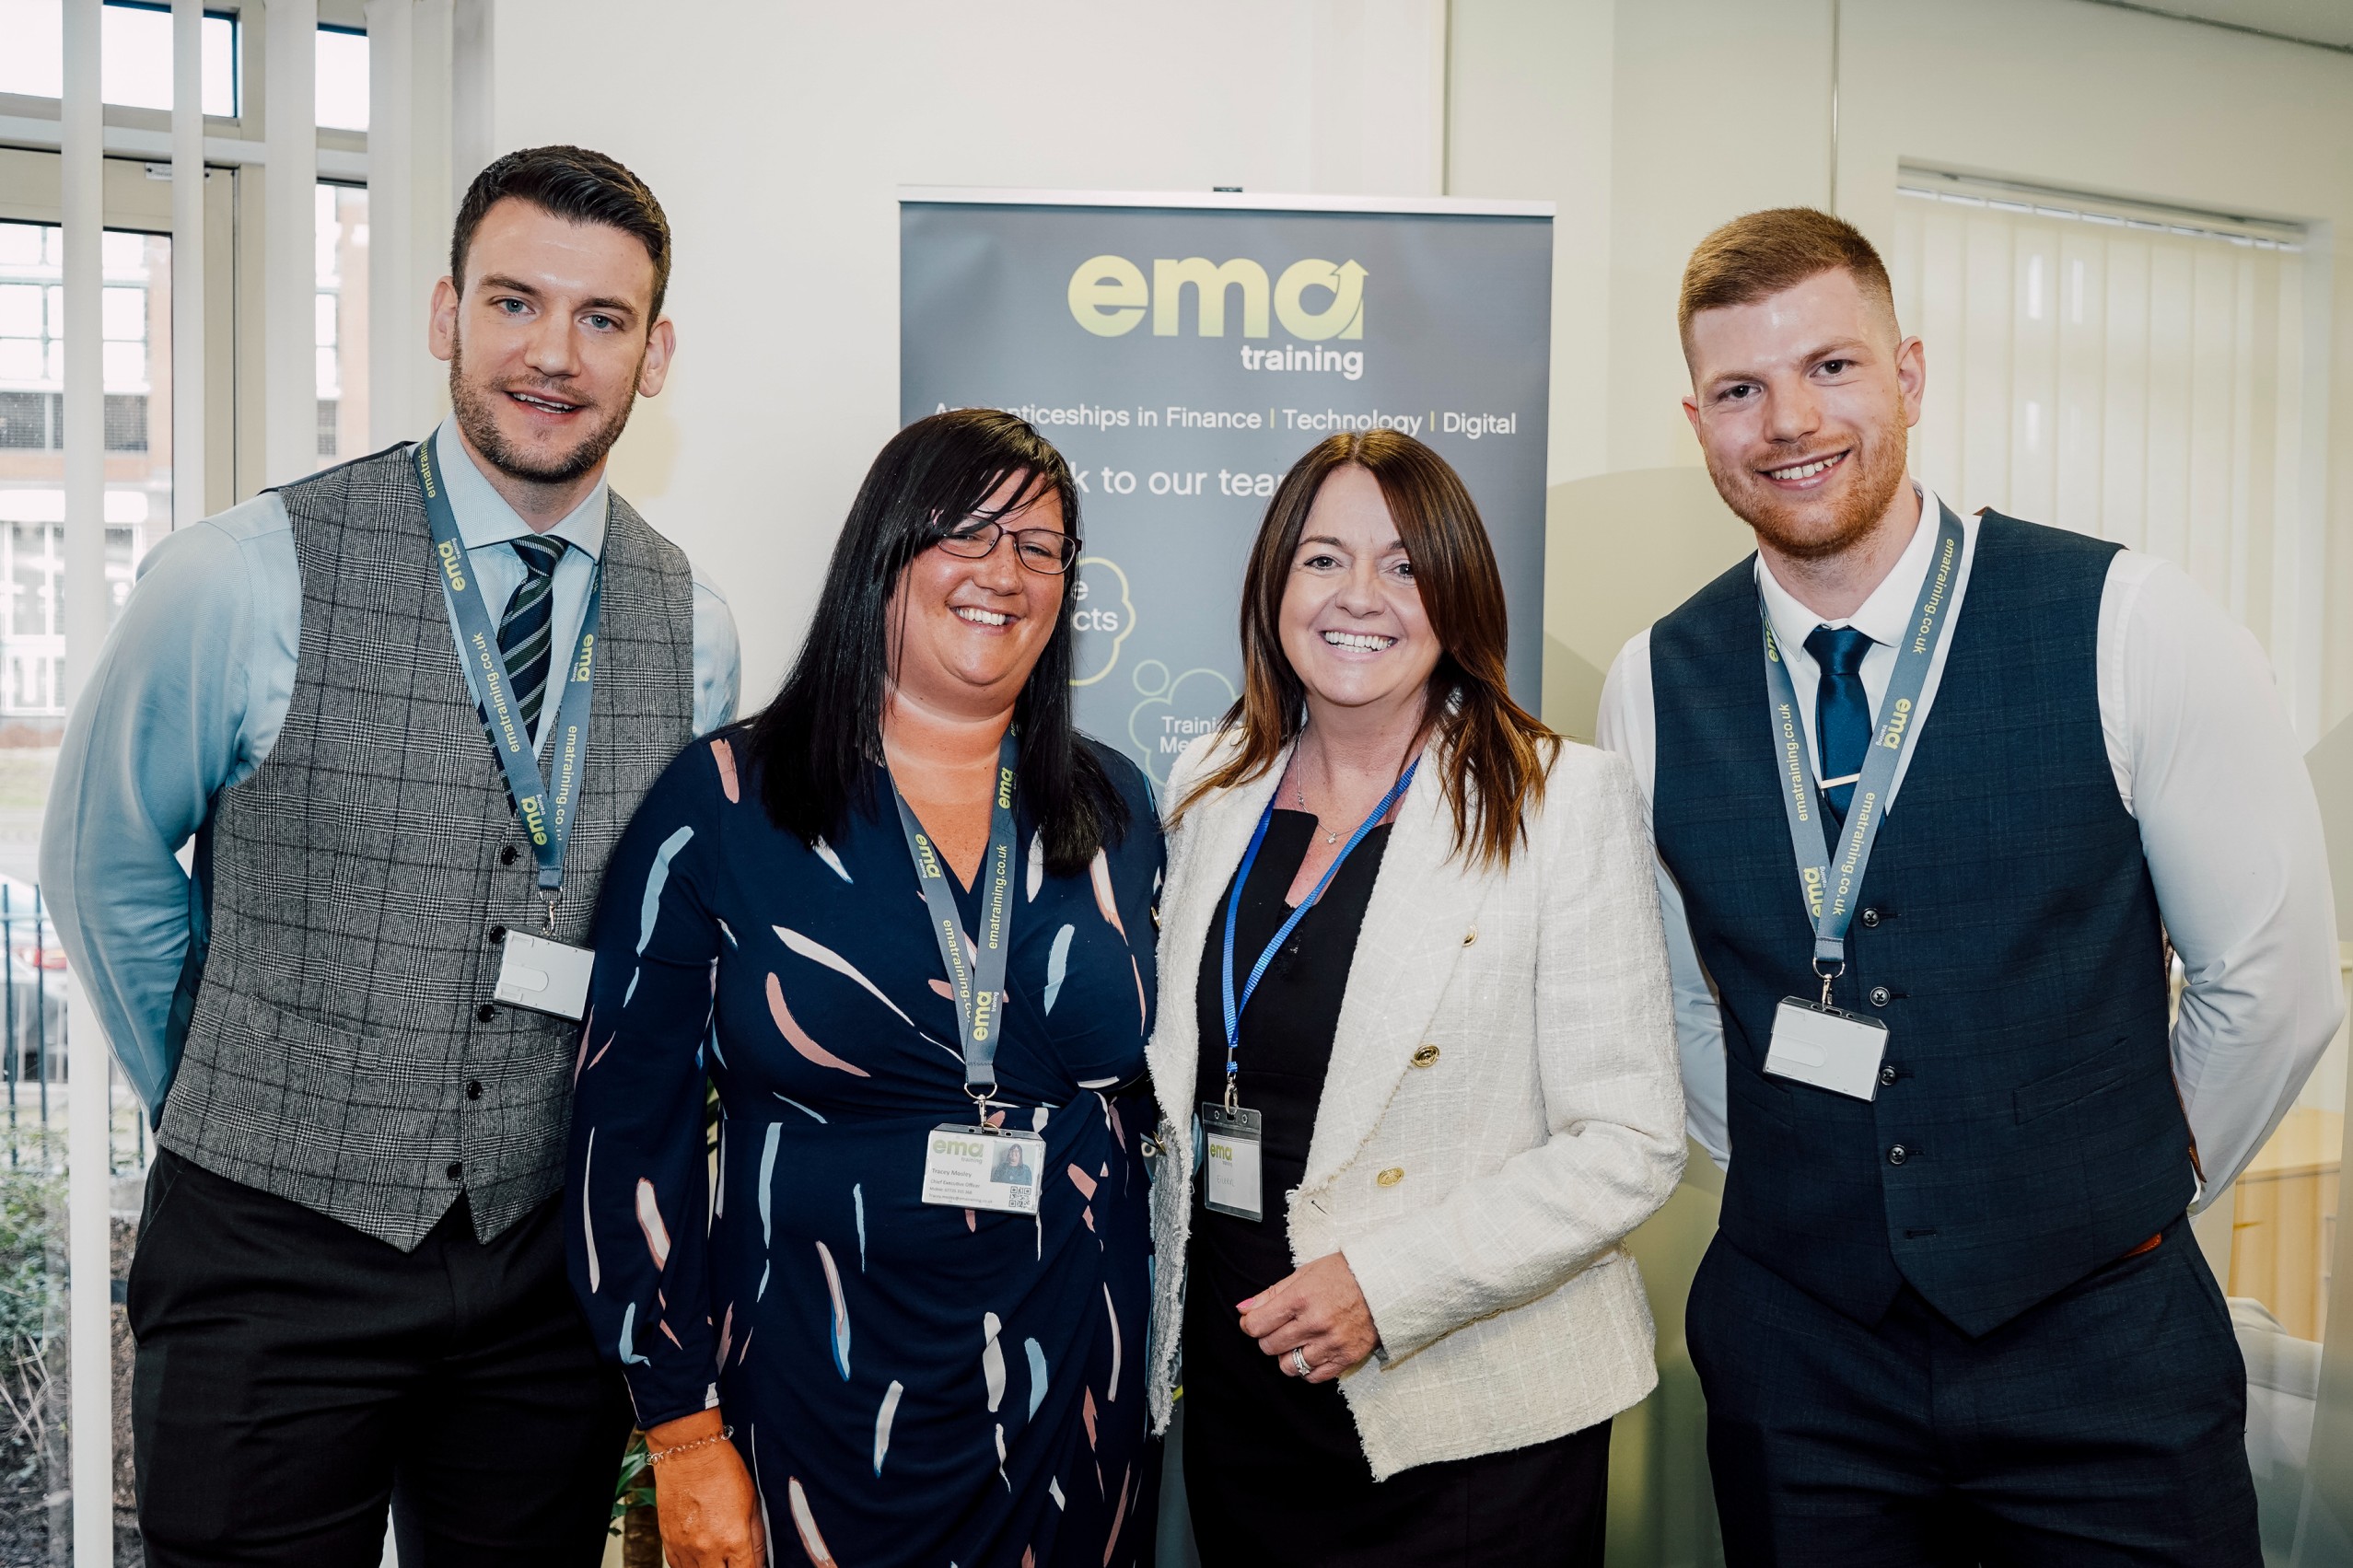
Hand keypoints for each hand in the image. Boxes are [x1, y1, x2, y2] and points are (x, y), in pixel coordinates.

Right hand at [646, 1410, 764, 1567]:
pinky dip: (692, 1567)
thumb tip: (761, 1562)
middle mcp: (708, 1549)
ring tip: (719, 1558)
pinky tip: (701, 1558)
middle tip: (734, 1560)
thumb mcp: (752, 1503)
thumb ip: (757, 1539)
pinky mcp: (668, 1543)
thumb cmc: (724, 1471)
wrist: (689, 1452)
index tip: (753, 1566)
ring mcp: (685, 1549)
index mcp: (734, 1539)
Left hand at [1237, 1252, 1378, 1383]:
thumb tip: (1243, 1310)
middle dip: (1268, 1338)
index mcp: (1301, 1298)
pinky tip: (1311, 1352)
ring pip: (1289, 1366)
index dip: (1250, 1324)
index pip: (1257, 1326)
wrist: (1384, 1283)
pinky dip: (1307, 1368)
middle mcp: (1315, 1323)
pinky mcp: (1346, 1357)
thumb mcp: (1304, 1274)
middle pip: (1270, 1346)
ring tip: (1296, 1341)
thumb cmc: (1343, 1274)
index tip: (1254, 1322)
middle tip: (1280, 1327)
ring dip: (1286, 1356)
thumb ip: (1271, 1294)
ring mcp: (1331, 1343)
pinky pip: (1313, 1377)